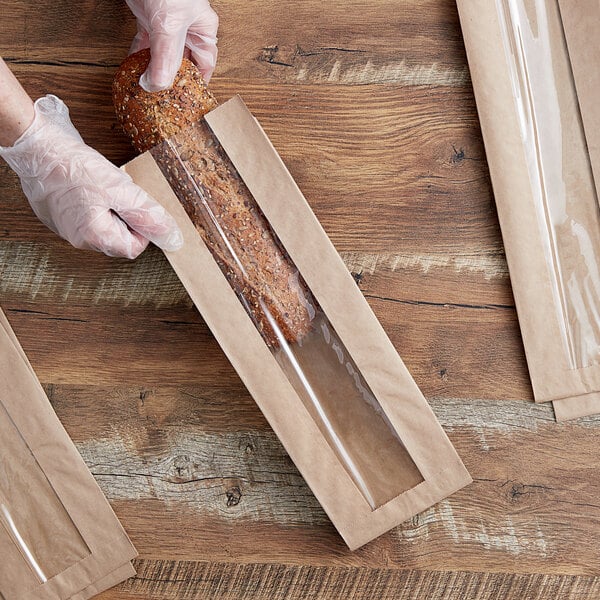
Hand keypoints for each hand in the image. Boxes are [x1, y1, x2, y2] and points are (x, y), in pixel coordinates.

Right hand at [0, 94, 182, 258]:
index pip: (134, 248)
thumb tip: (170, 238)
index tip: (137, 205)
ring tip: (105, 187)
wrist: (38, 147)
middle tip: (120, 193)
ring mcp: (67, 229)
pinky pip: (88, 217)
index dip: (142, 228)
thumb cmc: (74, 167)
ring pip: (104, 227)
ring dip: (112, 209)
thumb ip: (147, 215)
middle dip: (127, 217)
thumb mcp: (121, 190)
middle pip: (119, 238)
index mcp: (95, 237)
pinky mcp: (60, 216)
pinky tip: (91, 186)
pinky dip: (96, 204)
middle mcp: (79, 239)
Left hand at [127, 0, 218, 90]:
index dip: (197, 83)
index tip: (188, 99)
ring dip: (153, 68)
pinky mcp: (148, 18)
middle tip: (163, 95)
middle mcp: (187, 29)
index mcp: (203, 30)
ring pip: (162, 54)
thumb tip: (157, 84)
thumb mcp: (169, 25)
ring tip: (146, 84)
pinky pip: (145, 43)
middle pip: (182, 62)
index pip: (205, 64)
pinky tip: (134, 66)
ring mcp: (167, 24)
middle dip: (172, 78)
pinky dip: (139, 54)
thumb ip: (164, 57)